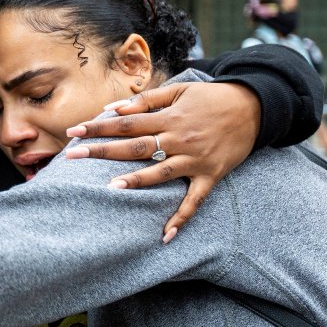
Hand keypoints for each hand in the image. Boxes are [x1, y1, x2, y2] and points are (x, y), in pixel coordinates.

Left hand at [64, 82, 260, 239]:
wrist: (254, 107)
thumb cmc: (211, 97)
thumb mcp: (179, 90)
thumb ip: (147, 100)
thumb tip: (113, 108)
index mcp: (168, 118)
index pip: (126, 123)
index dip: (98, 127)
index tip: (73, 132)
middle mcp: (179, 139)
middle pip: (135, 146)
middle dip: (103, 151)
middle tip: (72, 156)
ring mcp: (195, 159)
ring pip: (161, 172)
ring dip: (137, 181)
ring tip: (111, 188)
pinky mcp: (210, 175)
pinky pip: (194, 201)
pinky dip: (181, 218)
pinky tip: (165, 235)